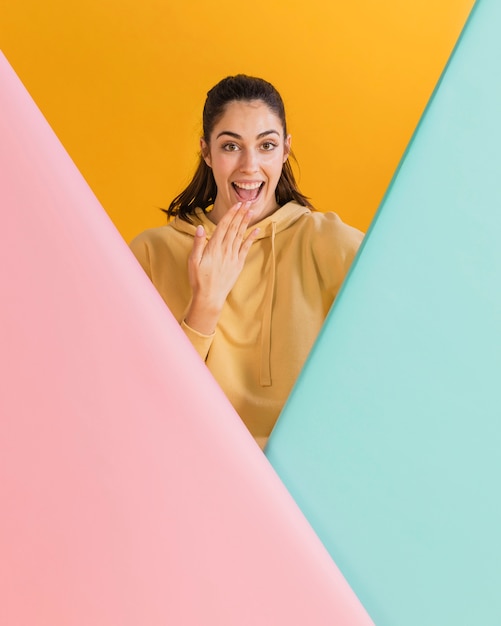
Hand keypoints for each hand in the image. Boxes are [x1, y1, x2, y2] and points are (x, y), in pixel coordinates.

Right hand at [184, 201, 258, 333]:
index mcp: (213, 248)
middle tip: (247, 202)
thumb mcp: (193, 261)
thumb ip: (198, 244)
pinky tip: (256, 230)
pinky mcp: (238, 264)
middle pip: (234, 228)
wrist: (210, 297)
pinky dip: (251, 238)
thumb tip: (200, 227)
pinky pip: (246, 248)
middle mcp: (225, 250)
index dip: (231, 214)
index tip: (236, 205)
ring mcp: (233, 257)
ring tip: (251, 211)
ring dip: (246, 222)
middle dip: (241, 214)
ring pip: (240, 236)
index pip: (223, 226)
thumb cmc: (198, 280)